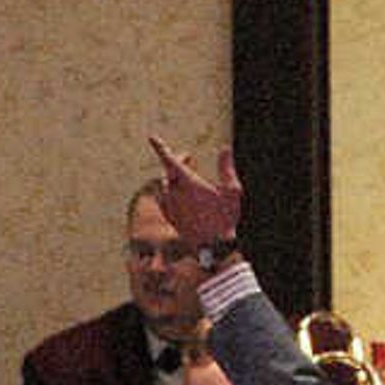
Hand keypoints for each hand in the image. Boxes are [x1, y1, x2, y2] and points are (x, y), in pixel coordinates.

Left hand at [143, 136, 242, 252]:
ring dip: (173, 176)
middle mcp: (174, 194)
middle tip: (188, 156)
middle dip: (176, 161)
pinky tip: (177, 193)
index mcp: (188, 183)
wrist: (213, 247)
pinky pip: (165, 200)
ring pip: (165, 186)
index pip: (170, 160)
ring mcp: (170, 207)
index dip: (160, 148)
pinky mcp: (170, 218)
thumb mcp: (232, 191)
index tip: (151, 137)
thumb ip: (226, 168)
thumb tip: (225, 148)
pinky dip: (170, 191)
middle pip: (168, 171)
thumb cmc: (225, 219)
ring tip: (185, 174)